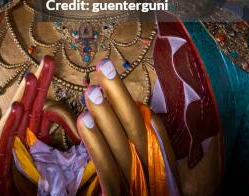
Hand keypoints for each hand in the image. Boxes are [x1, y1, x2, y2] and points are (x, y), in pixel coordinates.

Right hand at [0, 56, 77, 195]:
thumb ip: (72, 146)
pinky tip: (17, 108)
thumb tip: (83, 120)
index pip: (46, 114)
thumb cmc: (42, 195)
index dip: (54, 91)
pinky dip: (8, 127)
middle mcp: (22, 149)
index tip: (59, 73)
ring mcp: (9, 160)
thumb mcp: (64, 172)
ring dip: (23, 99)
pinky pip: (3, 149)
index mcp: (39, 146)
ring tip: (31, 77)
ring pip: (16, 124)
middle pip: (31, 112)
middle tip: (47, 60)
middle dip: (38, 85)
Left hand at [77, 59, 147, 195]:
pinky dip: (97, 145)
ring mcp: (139, 188)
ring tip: (91, 89)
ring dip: (105, 115)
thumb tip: (145, 114)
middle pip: (137, 129)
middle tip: (103, 66)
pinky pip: (108, 172)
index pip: (154, 130)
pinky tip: (84, 121)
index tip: (117, 79)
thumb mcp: (155, 181)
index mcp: (164, 169)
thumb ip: (151, 153)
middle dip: (120, 95)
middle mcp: (156, 176)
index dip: (134, 103)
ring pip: (122, 146)